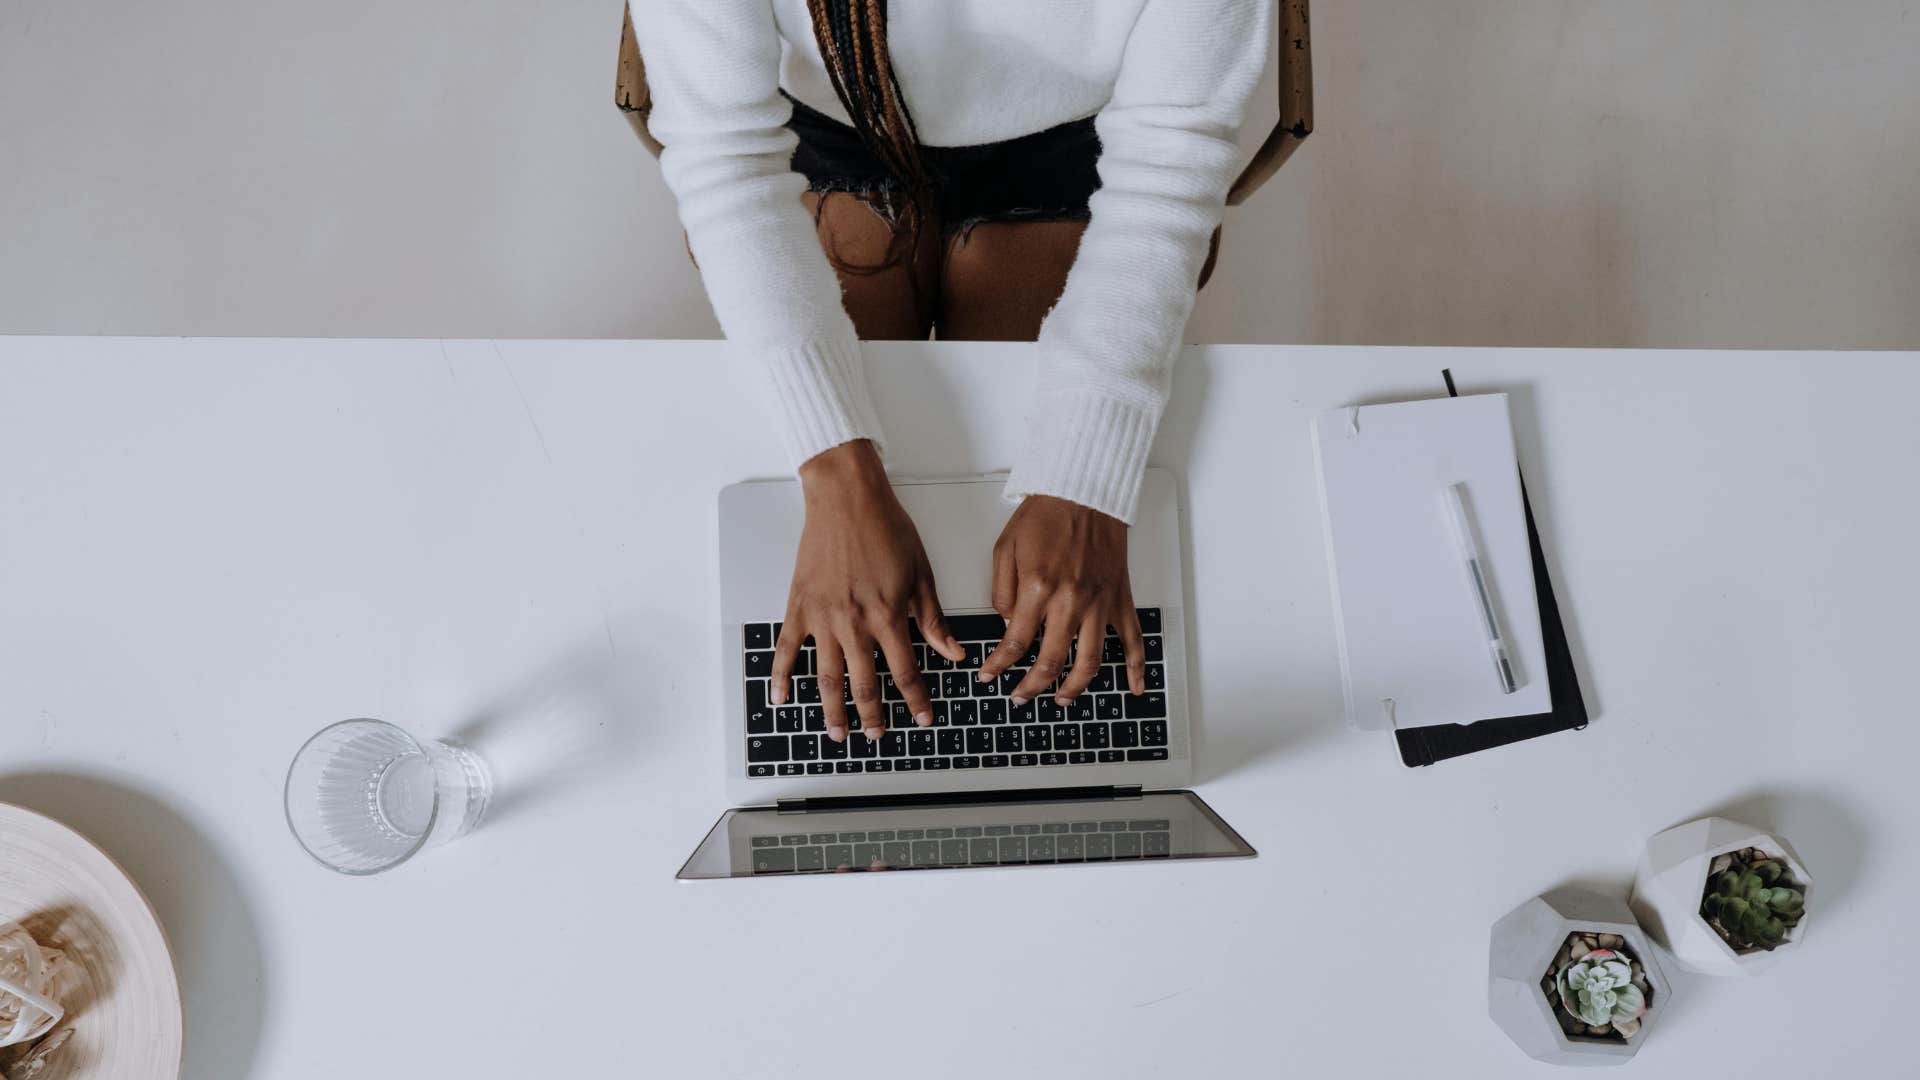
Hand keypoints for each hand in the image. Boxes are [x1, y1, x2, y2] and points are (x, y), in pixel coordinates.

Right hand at [770, 441, 964, 742]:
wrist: (846, 498)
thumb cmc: (885, 527)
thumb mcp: (921, 573)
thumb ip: (932, 619)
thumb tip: (952, 653)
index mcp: (888, 616)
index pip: (905, 671)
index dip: (915, 700)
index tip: (923, 717)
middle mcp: (854, 623)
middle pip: (863, 684)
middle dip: (872, 716)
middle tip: (877, 736)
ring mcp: (822, 618)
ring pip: (826, 677)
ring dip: (832, 710)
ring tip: (838, 733)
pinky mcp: (799, 606)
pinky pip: (787, 649)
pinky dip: (781, 676)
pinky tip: (781, 699)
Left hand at [976, 495, 1145, 704]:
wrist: (1085, 491)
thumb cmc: (1046, 514)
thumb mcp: (1005, 548)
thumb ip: (1002, 592)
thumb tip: (1006, 625)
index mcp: (1039, 588)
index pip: (1014, 642)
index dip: (998, 666)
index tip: (989, 676)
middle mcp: (1071, 601)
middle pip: (1051, 661)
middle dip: (1030, 687)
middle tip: (1019, 696)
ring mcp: (1099, 603)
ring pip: (1089, 662)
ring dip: (1074, 688)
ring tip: (1061, 700)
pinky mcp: (1119, 599)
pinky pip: (1132, 639)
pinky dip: (1136, 668)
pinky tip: (1133, 688)